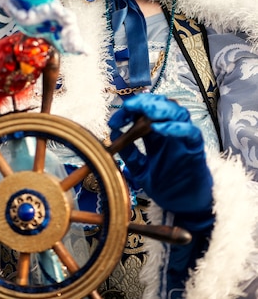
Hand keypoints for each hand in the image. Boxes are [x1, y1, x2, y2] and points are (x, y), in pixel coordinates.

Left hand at [108, 94, 213, 230]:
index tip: (114, 121)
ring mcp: (183, 138)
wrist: (185, 207)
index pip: (142, 113)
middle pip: (160, 106)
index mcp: (154, 136)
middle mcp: (169, 132)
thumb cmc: (166, 186)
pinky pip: (191, 132)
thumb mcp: (140, 170)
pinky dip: (175, 127)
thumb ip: (129, 154)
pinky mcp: (196, 149)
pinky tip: (159, 128)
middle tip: (129, 106)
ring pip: (178, 112)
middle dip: (144, 102)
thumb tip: (114, 134)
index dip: (128, 112)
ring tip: (146, 111)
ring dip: (161, 108)